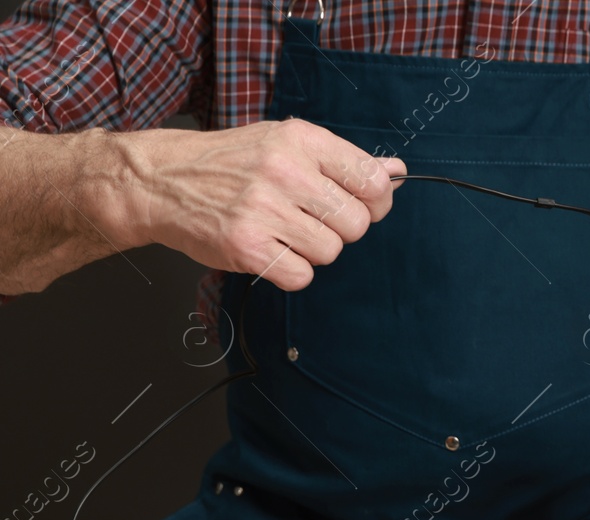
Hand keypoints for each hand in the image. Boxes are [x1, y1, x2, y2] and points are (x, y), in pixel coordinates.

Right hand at [109, 119, 406, 290]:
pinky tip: (270, 250)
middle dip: (340, 229)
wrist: (161, 180)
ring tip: (284, 232)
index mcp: (301, 140)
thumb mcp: (285, 143)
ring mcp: (264, 209)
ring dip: (314, 251)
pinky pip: (302, 276)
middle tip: (310, 220)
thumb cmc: (231, 163)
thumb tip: (395, 171)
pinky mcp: (246, 246)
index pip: (372, 180)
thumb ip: (342, 160)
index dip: (376, 202)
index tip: (360, 205)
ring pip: (331, 252)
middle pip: (356, 224)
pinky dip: (291, 271)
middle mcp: (285, 171)